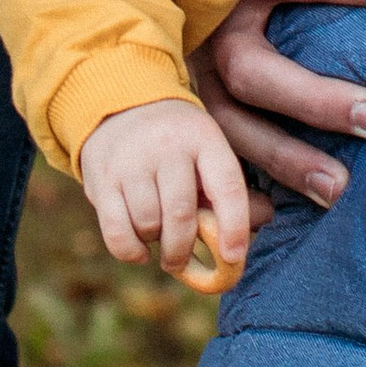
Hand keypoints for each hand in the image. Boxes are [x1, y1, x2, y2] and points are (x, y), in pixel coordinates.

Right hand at [80, 99, 254, 291]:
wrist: (120, 106)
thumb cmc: (177, 144)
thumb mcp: (208, 152)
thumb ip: (234, 190)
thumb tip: (264, 219)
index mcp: (204, 137)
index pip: (227, 186)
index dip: (234, 226)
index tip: (233, 258)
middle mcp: (166, 145)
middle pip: (180, 213)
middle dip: (183, 248)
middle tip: (182, 261)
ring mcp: (130, 160)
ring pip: (148, 223)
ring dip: (155, 243)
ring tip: (158, 236)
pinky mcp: (101, 177)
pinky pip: (116, 230)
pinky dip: (130, 250)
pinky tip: (140, 249)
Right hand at [190, 0, 365, 214]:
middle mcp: (208, 28)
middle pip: (255, 70)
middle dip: (315, 98)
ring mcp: (188, 76)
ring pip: (229, 128)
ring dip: (284, 159)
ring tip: (339, 188)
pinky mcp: (182, 113)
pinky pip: (201, 162)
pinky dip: (233, 195)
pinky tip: (270, 220)